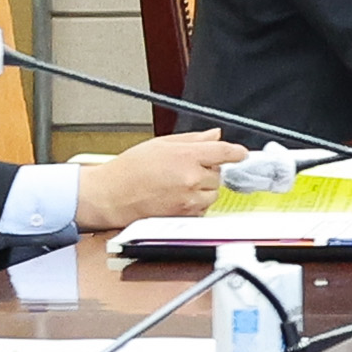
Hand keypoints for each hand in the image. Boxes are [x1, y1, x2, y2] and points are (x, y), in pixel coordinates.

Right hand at [75, 132, 249, 230]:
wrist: (110, 196)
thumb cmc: (128, 170)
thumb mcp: (160, 144)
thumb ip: (193, 139)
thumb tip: (215, 135)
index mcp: (186, 156)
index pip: (224, 152)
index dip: (236, 152)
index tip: (241, 153)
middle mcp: (191, 179)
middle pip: (219, 173)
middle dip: (206, 170)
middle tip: (184, 168)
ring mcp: (189, 199)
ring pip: (213, 192)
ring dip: (203, 187)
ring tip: (178, 183)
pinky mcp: (186, 216)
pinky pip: (203, 208)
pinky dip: (196, 202)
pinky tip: (176, 196)